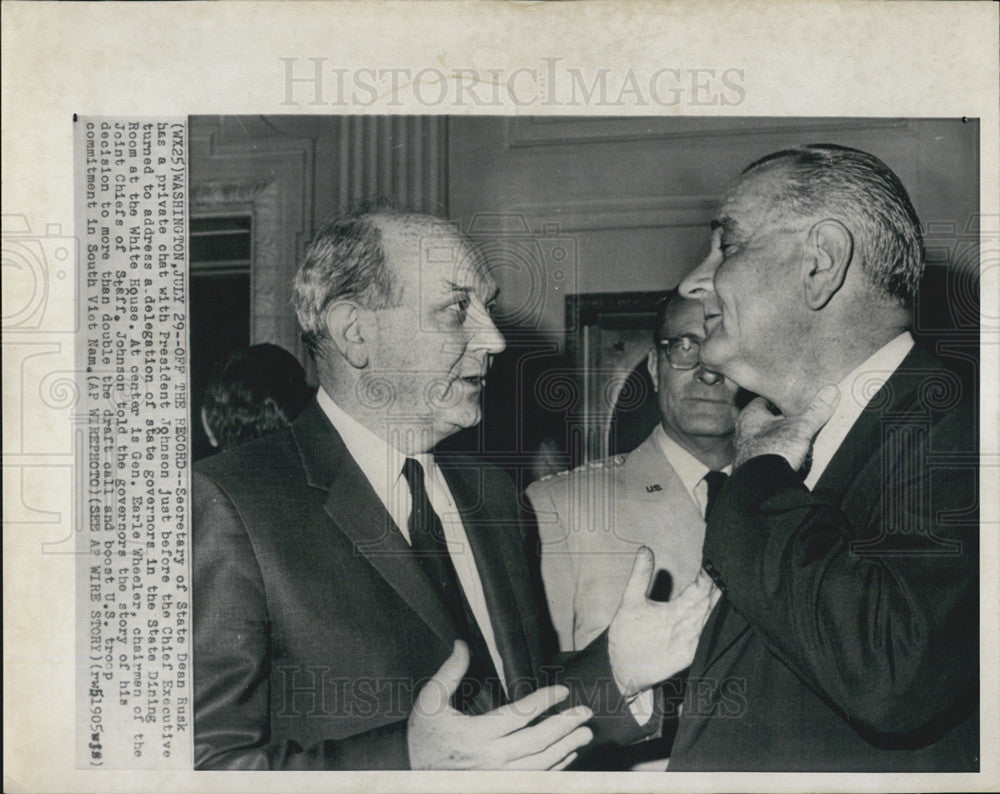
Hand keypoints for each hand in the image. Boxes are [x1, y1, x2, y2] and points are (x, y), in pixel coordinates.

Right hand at [407, 641, 593, 769]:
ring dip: (566, 748)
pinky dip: (554, 768)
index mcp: (475, 734)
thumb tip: (462, 643)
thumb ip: (450, 672)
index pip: (519, 715)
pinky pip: (533, 779)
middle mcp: (490, 759)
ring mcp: (495, 777)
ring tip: (584, 733)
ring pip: (540, 764)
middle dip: (566, 726)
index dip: (544, 701)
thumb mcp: (429, 700)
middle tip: (586, 713)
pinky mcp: (498, 786)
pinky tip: (566, 755)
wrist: (408, 770)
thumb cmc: (422, 735)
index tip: (563, 690)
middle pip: (537, 742)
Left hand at [608, 548, 719, 697]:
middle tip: (731, 568)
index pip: (699, 588)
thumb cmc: (628, 633)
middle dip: (720, 586)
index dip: (709, 576)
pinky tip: (716, 618)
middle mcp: (686, 621)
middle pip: (708, 601)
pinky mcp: (685, 654)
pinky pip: (703, 641)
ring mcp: (688, 638)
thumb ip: (640, 575)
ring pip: (709, 618)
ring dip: (718, 605)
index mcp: (677, 608)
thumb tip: (645, 547)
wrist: (621, 667)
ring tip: (727, 586)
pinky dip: (710, 630)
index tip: (718, 557)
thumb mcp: (632, 599)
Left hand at [734, 385, 839, 470]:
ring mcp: (746, 451)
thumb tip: (832, 391)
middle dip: (783, 423)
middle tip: (801, 422)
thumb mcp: (801, 426)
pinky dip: (780, 457)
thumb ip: (816, 410)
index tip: (794, 401)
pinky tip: (793, 460)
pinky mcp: (752, 468)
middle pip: (766, 421)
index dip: (780, 400)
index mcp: (750, 415)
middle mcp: (743, 432)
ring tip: (801, 443)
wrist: (761, 485)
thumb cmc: (774, 449)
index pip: (764, 401)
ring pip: (768, 440)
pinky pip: (768, 458)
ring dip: (782, 441)